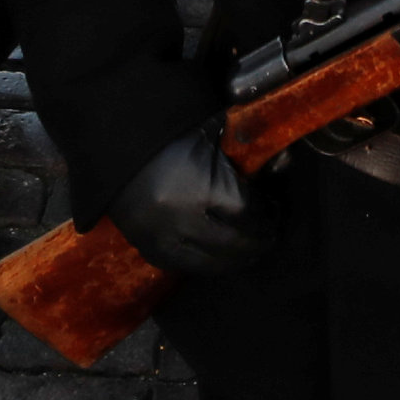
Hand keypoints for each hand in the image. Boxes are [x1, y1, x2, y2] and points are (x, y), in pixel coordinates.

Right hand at [109, 127, 272, 276]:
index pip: (247, 213)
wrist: (116, 143)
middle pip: (234, 244)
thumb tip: (284, 164)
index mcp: (199, 188)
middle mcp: (181, 221)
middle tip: (270, 235)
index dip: (266, 215)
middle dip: (258, 241)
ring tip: (252, 250)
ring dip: (237, 259)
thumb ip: (245, 150)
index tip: (275, 210)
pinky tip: (221, 256)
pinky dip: (207, 263)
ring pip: (212, 263)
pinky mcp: (147, 249)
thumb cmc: (170, 133)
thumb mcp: (211, 134)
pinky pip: (186, 266)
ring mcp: (161, 240)